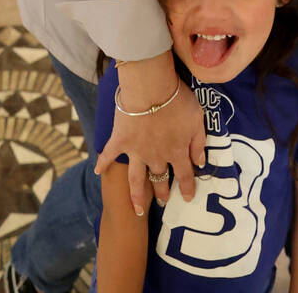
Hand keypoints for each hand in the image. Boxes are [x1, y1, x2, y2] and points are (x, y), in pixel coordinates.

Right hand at [95, 81, 206, 214]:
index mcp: (176, 151)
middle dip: (163, 191)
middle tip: (164, 200)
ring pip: (136, 179)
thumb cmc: (178, 101)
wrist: (151, 89)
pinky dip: (103, 162)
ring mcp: (136, 151)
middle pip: (161, 178)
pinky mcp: (120, 140)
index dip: (188, 188)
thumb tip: (199, 163)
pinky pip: (109, 154)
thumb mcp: (197, 119)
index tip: (189, 198)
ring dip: (137, 195)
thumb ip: (199, 143)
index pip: (184, 175)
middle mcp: (156, 157)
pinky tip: (98, 171)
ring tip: (138, 209)